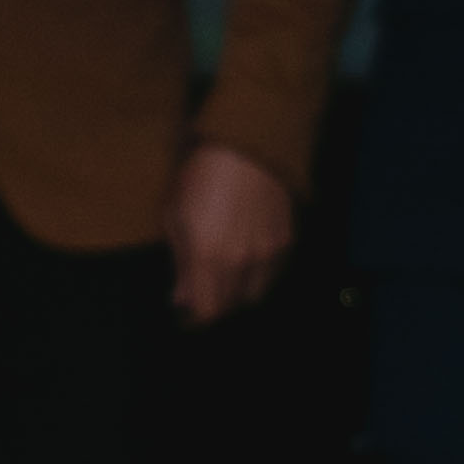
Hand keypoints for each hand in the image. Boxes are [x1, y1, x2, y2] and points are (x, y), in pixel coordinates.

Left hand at [164, 142, 297, 326]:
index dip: (196, 318)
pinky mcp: (288, 241)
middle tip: (203, 289)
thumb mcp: (175, 216)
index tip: (187, 311)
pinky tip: (247, 258)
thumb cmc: (201, 176)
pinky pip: (274, 274)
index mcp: (209, 256)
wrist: (248, 146)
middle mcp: (242, 262)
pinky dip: (259, 275)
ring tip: (226, 274)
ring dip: (239, 291)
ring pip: (256, 293)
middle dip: (216, 303)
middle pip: (232, 307)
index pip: (208, 312)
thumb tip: (182, 299)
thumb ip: (181, 263)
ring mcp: (269, 253)